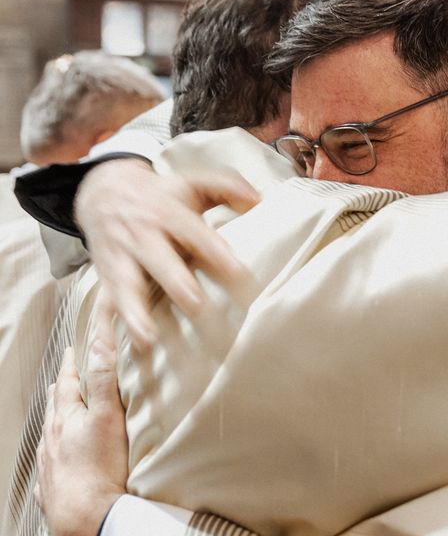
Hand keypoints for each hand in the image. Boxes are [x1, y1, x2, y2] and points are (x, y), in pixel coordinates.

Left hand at [35, 340, 127, 535]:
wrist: (85, 517)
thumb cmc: (100, 468)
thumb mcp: (108, 416)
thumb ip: (103, 380)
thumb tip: (100, 344)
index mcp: (66, 418)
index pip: (67, 382)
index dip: (72, 364)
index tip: (74, 349)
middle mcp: (52, 438)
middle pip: (55, 406)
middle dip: (61, 389)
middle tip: (67, 377)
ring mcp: (50, 464)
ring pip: (49, 434)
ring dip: (56, 420)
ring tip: (62, 413)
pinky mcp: (53, 487)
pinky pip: (50, 464)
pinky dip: (55, 453)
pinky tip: (59, 458)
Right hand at [75, 159, 259, 350]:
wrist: (104, 192)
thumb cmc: (162, 195)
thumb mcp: (192, 182)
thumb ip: (226, 187)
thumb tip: (259, 199)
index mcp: (166, 212)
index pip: (192, 230)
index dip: (213, 248)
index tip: (236, 269)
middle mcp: (141, 235)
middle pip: (156, 257)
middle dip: (174, 280)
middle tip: (195, 302)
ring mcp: (120, 257)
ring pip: (124, 285)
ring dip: (134, 312)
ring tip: (148, 338)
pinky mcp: (106, 277)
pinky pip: (102, 304)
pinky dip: (105, 329)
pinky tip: (114, 353)